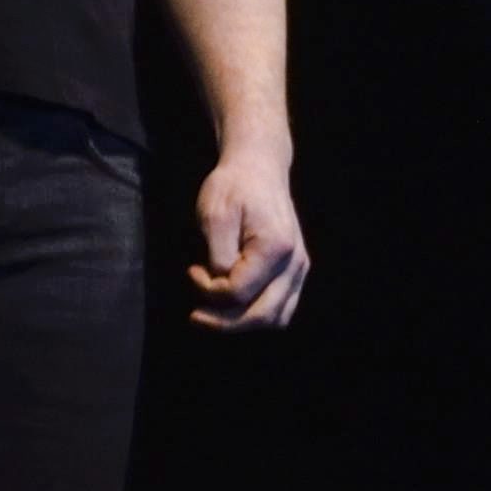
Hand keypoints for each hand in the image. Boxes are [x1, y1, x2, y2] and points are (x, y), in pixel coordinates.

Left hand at [186, 147, 307, 328]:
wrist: (258, 168)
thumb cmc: (232, 187)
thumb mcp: (214, 215)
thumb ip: (218, 255)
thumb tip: (219, 286)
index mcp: (275, 248)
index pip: (238, 292)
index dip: (208, 291)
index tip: (191, 271)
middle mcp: (294, 263)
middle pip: (262, 315)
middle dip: (224, 322)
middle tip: (196, 315)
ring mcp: (299, 268)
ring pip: (276, 317)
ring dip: (242, 322)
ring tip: (213, 310)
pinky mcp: (295, 270)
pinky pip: (282, 307)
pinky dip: (257, 314)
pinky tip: (232, 305)